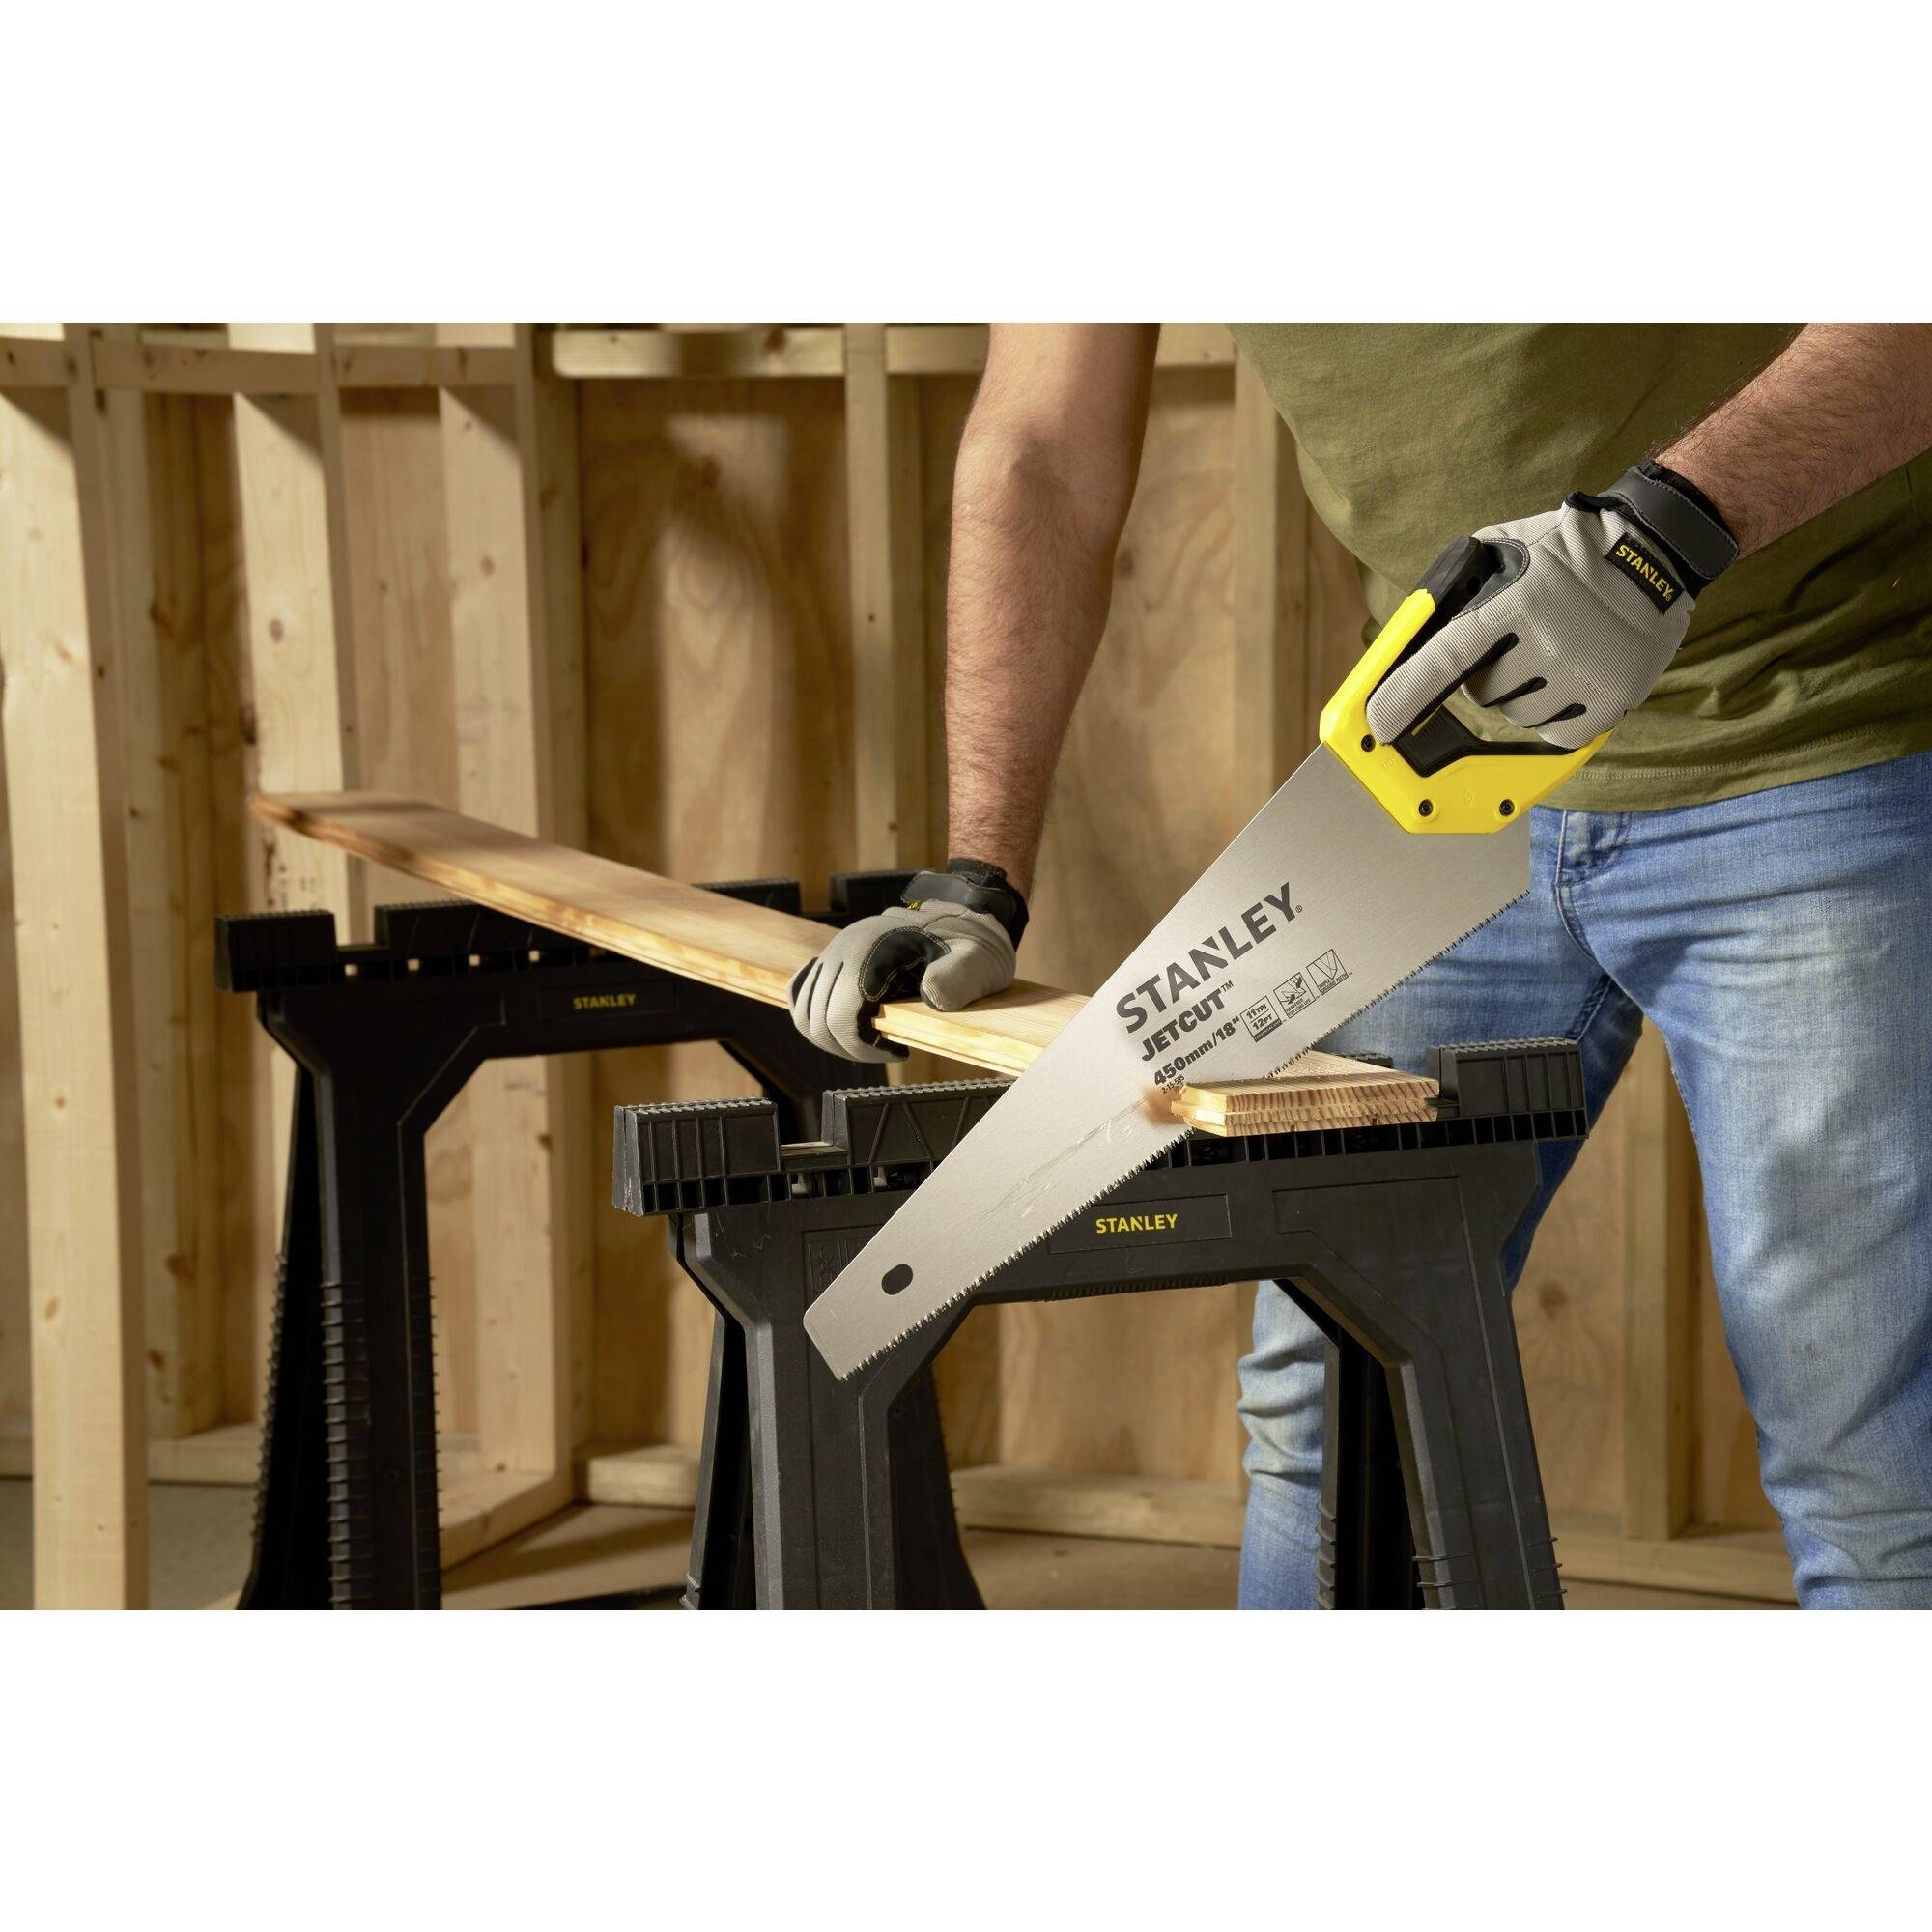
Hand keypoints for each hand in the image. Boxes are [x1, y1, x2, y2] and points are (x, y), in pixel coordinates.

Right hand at [788, 860, 1026, 1061]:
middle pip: (817, 1021)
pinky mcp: (832, 959)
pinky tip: (854, 1024)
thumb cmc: (971, 942)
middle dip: (851, 1047)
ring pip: (805, 1013)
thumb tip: (932, 996)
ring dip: (834, 1038)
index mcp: (872, 949)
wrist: (962, 914)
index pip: (840, 1018)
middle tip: (888, 1047)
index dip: (864, 1047)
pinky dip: (818, 1019)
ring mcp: (834, 952)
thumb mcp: (977, 961)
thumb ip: (958, 978)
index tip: (899, 1050)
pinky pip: (802, 995)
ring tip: (874, 1039)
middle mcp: (844, 948)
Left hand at [1365, 462, 1738, 751]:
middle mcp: (1549, 641)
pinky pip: (1556, 734)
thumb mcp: (1500, 551)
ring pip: (1517, 716)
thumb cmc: (1562, 551)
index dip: (1405, 697)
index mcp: (1515, 603)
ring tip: (1548, 652)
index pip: (1444, 661)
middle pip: (1483, 695)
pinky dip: (1552, 717)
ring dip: (1520, 695)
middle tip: (1513, 644)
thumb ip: (1455, 591)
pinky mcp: (1613, 699)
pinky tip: (1565, 681)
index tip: (1378, 725)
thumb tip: (1407, 647)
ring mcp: (1584, 674)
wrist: (1653, 551)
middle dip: (1486, 676)